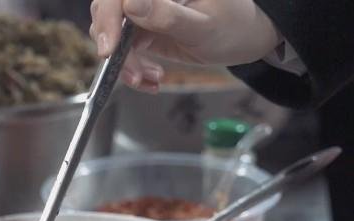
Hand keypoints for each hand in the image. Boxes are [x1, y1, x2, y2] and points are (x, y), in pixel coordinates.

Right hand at [89, 0, 280, 91]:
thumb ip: (168, 16)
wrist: (246, 38)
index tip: (110, 48)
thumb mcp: (204, 27)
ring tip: (149, 80)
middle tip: (131, 73)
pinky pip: (125, 49)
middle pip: (108, 12)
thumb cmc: (234, 26)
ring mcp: (144, 10)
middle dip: (114, 47)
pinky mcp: (144, 29)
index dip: (107, 18)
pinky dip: (133, 69)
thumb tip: (130, 4)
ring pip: (113, 34)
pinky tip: (152, 78)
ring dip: (125, 63)